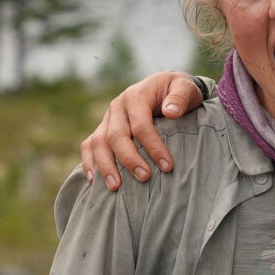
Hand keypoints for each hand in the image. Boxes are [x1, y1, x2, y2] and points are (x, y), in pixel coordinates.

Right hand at [79, 72, 204, 189]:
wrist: (165, 87)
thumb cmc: (177, 90)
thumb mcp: (185, 87)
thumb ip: (181, 96)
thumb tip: (171, 112)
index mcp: (136, 96)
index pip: (141, 124)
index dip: (153, 146)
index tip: (167, 166)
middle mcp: (117, 107)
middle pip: (116, 136)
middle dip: (129, 159)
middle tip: (145, 178)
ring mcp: (107, 118)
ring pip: (98, 143)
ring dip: (105, 166)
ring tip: (115, 187)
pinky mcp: (102, 129)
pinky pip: (89, 146)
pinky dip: (89, 163)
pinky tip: (94, 182)